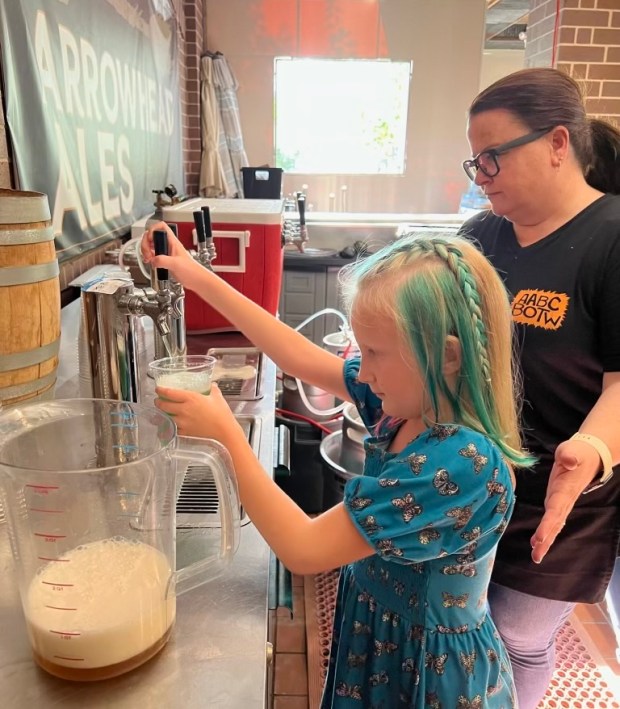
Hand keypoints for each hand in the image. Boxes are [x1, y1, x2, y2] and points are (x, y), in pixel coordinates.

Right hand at [140, 221, 204, 290]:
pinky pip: (153, 254)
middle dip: (146, 243)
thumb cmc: (191, 271)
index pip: (161, 227)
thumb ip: (163, 261)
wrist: (196, 280)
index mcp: (172, 242)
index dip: (152, 230)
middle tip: (148, 254)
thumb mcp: (176, 264)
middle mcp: (168, 245)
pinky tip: (149, 262)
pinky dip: (148, 257)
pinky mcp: (165, 260)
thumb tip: (153, 260)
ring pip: (151, 245)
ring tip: (148, 258)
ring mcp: (166, 252)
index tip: (150, 240)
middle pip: (152, 236)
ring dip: (146, 250)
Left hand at [154, 383, 245, 447]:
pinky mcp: (185, 431)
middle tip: (158, 400)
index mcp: (190, 398)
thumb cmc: (221, 412)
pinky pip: (173, 427)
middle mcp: (183, 409)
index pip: (169, 393)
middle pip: (164, 405)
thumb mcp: (217, 396)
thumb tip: (211, 384)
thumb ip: (212, 388)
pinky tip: (172, 423)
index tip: (158, 389)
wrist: (224, 430)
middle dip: (158, 401)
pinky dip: (171, 425)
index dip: (161, 390)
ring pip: (166, 416)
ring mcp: (183, 422)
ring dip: (162, 413)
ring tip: (164, 411)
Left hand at [530, 438, 601, 562]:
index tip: (539, 537)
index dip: (548, 524)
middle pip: (554, 523)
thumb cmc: (577, 453)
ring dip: (545, 541)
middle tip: (536, 555)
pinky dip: (546, 532)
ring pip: (554, 525)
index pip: (555, 509)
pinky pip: (553, 520)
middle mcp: (563, 500)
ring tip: (536, 556)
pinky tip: (537, 542)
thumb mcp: (572, 450)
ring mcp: (561, 502)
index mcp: (565, 490)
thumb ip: (569, 455)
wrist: (588, 456)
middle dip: (546, 540)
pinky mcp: (558, 501)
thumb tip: (568, 461)